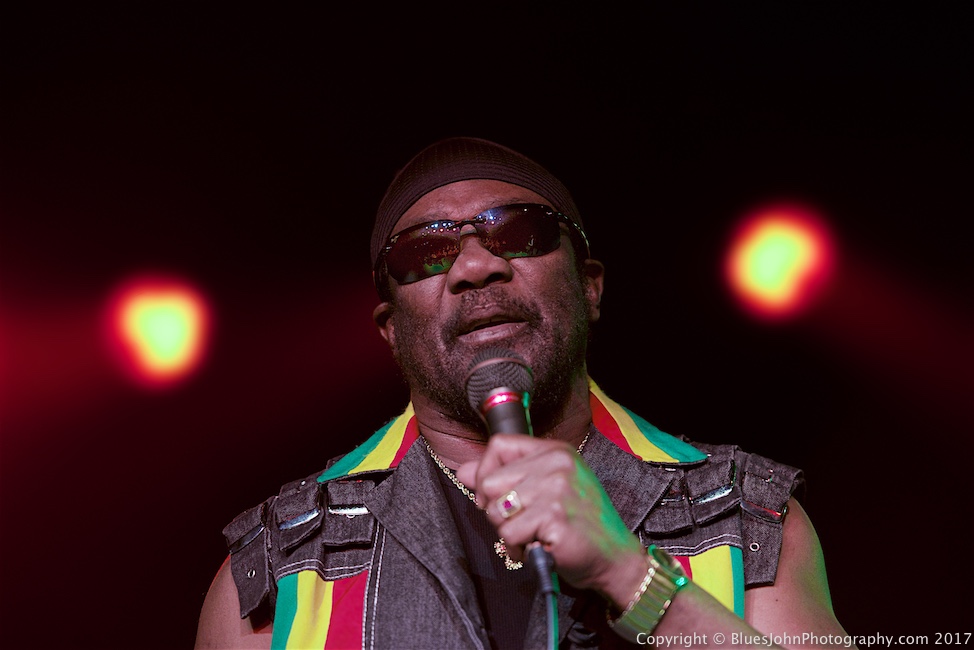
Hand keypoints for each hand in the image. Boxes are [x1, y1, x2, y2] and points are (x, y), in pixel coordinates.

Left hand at [455, 434, 646, 607]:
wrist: (614, 558)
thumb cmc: (578, 524)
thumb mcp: (544, 490)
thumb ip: (505, 477)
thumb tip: (464, 471)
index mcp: (554, 450)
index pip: (499, 445)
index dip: (486, 473)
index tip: (495, 496)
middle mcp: (556, 464)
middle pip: (490, 482)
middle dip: (496, 510)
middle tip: (522, 522)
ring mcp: (556, 489)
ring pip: (495, 510)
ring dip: (507, 532)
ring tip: (532, 535)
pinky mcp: (553, 517)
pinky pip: (509, 534)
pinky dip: (518, 548)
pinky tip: (538, 546)